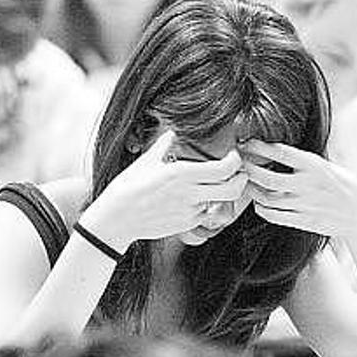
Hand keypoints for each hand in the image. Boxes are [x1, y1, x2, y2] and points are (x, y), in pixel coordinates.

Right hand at [82, 130, 246, 250]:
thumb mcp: (145, 161)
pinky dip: (205, 206)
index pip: (224, 169)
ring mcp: (189, 211)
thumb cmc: (127, 188)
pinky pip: (205, 215)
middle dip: (241, 180)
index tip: (234, 156)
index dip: (236, 162)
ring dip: (222, 193)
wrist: (115, 219)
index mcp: (181, 174)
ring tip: (214, 184)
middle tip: (239, 173)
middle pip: (232, 189)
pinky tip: (194, 199)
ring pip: (220, 202)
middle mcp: (189, 194)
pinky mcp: (186, 225)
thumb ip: (163, 144)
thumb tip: (171, 131)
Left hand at [242, 139, 356, 241]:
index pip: (280, 152)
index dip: (258, 147)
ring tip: (245, 182)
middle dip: (248, 170)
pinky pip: (274, 216)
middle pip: (267, 178)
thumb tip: (273, 148)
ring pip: (267, 198)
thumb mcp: (326, 165)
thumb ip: (302, 161)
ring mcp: (306, 205)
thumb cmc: (341, 185)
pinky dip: (261, 208)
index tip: (244, 143)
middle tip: (238, 163)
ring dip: (252, 190)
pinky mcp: (304, 222)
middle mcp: (309, 185)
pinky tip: (258, 202)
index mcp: (315, 166)